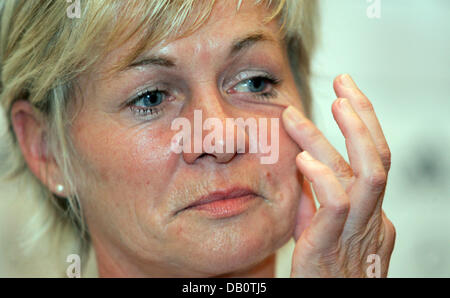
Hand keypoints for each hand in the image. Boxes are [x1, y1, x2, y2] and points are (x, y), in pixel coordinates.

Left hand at [282, 74, 395, 277]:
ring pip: (366, 174)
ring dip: (348, 135)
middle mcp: (371, 217)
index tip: (346, 94)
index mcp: (370, 213)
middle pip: (380, 157)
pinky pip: (338, 205)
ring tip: (330, 104)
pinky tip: (303, 158)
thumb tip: (308, 168)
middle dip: (364, 116)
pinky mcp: (332, 246)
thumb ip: (318, 201)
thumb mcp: (322, 230)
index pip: (374, 159)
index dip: (363, 123)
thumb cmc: (322, 273)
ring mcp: (357, 232)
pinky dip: (322, 177)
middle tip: (345, 83)